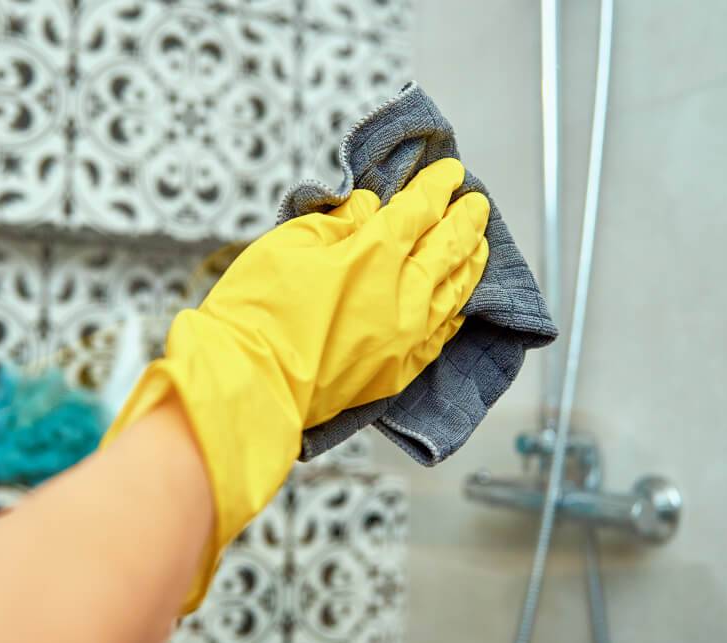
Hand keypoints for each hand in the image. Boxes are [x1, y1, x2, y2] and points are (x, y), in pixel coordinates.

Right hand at [100, 157, 489, 610]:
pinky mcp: (398, 372)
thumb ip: (338, 222)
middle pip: (448, 248)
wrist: (247, 385)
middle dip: (466, 220)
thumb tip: (369, 208)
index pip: (419, 210)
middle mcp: (401, 295)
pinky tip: (460, 301)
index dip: (437, 186)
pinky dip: (456, 310)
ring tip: (479, 244)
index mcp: (373, 255)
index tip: (451, 172)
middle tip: (477, 202)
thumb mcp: (288, 244)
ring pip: (454, 292)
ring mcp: (405, 338)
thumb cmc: (256, 310)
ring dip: (470, 262)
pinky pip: (442, 334)